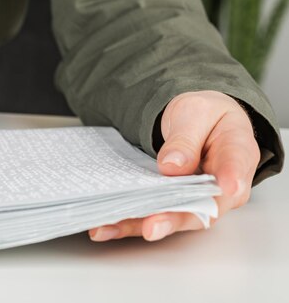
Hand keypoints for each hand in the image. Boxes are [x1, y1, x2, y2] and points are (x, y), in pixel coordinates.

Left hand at [89, 90, 259, 241]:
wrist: (197, 121)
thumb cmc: (204, 115)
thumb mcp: (195, 112)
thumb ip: (186, 138)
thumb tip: (173, 166)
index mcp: (236, 155)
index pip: (236, 171)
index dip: (230, 182)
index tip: (223, 188)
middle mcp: (221, 187)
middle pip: (203, 209)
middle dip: (174, 219)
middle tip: (152, 227)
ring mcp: (197, 199)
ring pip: (173, 218)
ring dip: (140, 226)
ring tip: (110, 228)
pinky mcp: (173, 204)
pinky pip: (152, 215)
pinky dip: (127, 223)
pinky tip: (103, 226)